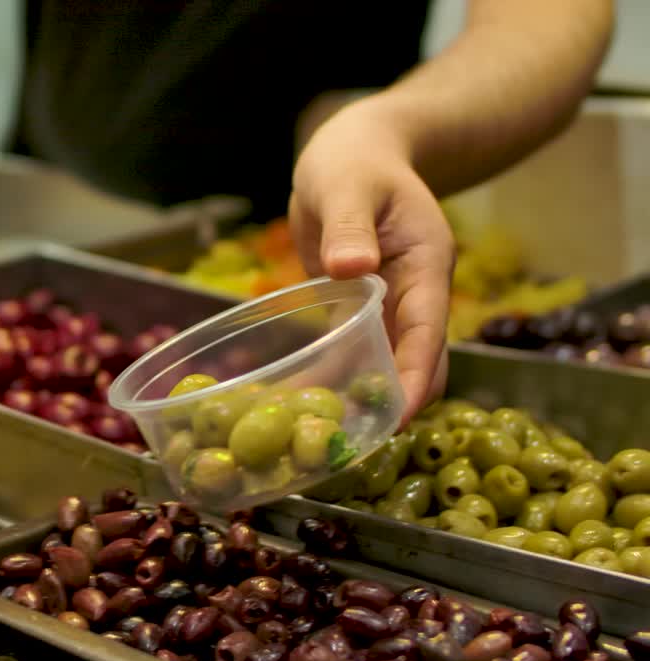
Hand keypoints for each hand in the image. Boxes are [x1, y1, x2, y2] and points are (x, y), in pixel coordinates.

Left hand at [288, 99, 454, 423]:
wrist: (355, 151)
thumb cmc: (355, 160)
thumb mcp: (350, 185)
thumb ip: (351, 225)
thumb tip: (352, 268)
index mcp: (425, 265)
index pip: (428, 331)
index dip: (414, 376)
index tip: (399, 416)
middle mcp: (413, 293)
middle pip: (415, 362)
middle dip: (392, 404)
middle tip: (351, 444)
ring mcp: (388, 305)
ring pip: (384, 365)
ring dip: (359, 399)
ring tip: (319, 439)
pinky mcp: (359, 310)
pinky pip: (352, 353)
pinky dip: (331, 379)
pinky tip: (297, 406)